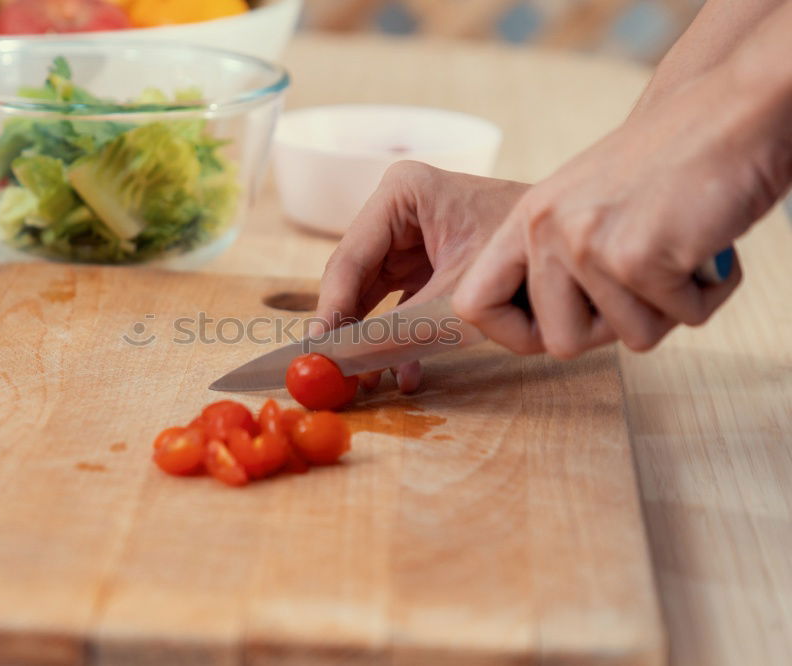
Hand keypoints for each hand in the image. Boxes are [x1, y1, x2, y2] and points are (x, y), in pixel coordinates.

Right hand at [314, 162, 528, 390]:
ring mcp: (411, 237)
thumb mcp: (458, 294)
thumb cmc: (524, 252)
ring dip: (373, 339)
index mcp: (400, 193)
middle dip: (350, 328)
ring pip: (374, 295)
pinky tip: (404, 374)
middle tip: (333, 372)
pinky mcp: (426, 263)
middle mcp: (398, 210)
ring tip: (366, 381)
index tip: (319, 351)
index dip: (331, 309)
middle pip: (355, 278)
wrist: (576, 250)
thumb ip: (400, 328)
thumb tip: (352, 362)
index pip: (349, 259)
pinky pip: (401, 304)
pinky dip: (403, 338)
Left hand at [451, 59, 788, 358]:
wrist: (730, 110)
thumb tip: (543, 334)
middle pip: (561, 343)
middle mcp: (545, 231)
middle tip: (647, 280)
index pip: (474, 306)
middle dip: (615, 327)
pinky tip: (708, 245)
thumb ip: (555, 260)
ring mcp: (587, 244)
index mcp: (525, 220)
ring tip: (680, 250)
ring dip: (669, 306)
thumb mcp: (583, 205)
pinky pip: (679, 319)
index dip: (514, 335)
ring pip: (629, 337)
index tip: (553, 328)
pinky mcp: (636, 257)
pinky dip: (706, 293)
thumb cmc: (667, 166)